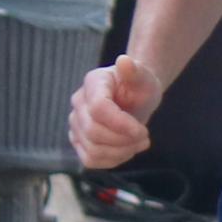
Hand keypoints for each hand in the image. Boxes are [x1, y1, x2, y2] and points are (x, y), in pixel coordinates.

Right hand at [70, 55, 160, 170]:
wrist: (135, 97)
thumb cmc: (140, 86)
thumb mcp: (144, 77)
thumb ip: (135, 71)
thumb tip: (124, 61)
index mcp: (93, 82)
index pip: (99, 109)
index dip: (121, 125)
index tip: (143, 131)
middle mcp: (79, 102)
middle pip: (94, 132)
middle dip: (124, 141)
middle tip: (145, 137)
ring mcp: (75, 123)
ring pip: (92, 150)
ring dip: (121, 152)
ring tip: (139, 143)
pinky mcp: (78, 140)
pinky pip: (90, 160)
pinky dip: (112, 160)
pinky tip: (127, 150)